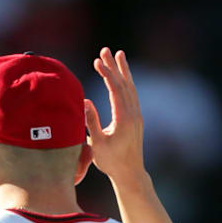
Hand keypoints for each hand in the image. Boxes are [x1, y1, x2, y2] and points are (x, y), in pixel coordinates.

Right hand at [85, 47, 144, 182]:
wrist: (130, 173)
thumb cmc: (111, 161)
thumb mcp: (98, 143)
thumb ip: (91, 121)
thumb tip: (85, 101)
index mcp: (123, 118)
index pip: (115, 89)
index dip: (106, 73)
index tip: (97, 61)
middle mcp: (133, 113)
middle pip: (124, 83)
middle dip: (115, 66)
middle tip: (106, 50)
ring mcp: (137, 115)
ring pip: (131, 87)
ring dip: (124, 71)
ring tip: (118, 55)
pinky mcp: (136, 118)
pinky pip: (132, 94)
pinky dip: (127, 82)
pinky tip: (123, 77)